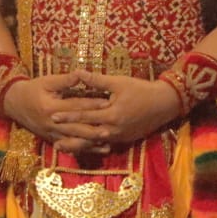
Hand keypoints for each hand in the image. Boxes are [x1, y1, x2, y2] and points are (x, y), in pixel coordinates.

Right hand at [3, 73, 111, 153]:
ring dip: (90, 144)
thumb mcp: (47, 81)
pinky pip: (68, 147)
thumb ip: (65, 80)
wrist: (14, 103)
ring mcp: (51, 134)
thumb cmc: (33, 89)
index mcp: (51, 107)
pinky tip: (94, 151)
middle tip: (111, 129)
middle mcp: (52, 123)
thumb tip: (81, 74)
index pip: (76, 106)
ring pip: (74, 141)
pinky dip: (82, 149)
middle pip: (76, 128)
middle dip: (94, 130)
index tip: (108, 103)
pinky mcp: (51, 139)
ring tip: (107, 145)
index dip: (92, 105)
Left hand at [46, 70, 181, 149]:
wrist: (164, 104)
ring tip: (61, 145)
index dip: (68, 115)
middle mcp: (114, 129)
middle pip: (87, 135)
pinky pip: (104, 144)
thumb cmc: (141, 90)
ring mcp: (119, 137)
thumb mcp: (119, 82)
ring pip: (94, 143)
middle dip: (69, 135)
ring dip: (77, 144)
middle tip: (52, 136)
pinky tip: (81, 145)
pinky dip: (91, 145)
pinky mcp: (124, 140)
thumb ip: (97, 80)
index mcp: (112, 114)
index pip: (85, 116)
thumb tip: (77, 72)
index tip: (52, 116)